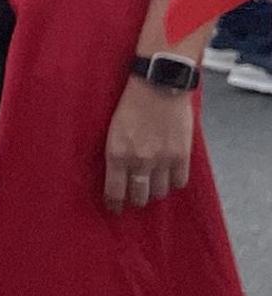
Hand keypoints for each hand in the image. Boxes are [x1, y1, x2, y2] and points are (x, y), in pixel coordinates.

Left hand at [102, 77, 195, 212]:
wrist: (158, 86)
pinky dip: (174, 183)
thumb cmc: (130, 104)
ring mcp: (162, 159)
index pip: (114, 191)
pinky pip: (179, 182)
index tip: (114, 209)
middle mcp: (139, 161)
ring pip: (159, 191)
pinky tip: (170, 178)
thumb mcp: (112, 129)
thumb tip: (116, 173)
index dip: (114, 204)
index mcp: (116, 154)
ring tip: (152, 187)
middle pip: (138, 196)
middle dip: (135, 200)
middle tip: (134, 200)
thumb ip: (116, 153)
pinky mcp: (182, 155)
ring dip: (154, 191)